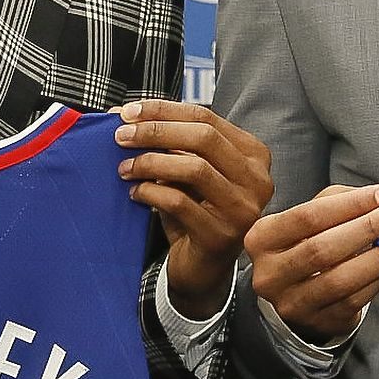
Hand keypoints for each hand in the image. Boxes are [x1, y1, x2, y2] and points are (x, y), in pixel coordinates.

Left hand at [115, 100, 272, 314]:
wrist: (202, 268)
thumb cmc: (195, 211)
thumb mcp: (187, 171)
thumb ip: (169, 142)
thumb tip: (124, 114)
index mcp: (253, 154)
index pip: (206, 117)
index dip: (164, 111)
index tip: (128, 112)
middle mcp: (257, 180)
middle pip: (204, 137)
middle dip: (156, 132)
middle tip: (121, 137)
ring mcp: (243, 210)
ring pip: (194, 168)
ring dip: (151, 163)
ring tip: (125, 168)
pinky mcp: (222, 236)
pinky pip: (180, 203)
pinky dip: (151, 193)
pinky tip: (136, 194)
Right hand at [246, 184, 378, 341]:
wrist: (297, 291)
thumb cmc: (306, 244)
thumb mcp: (310, 218)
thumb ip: (339, 201)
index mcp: (262, 238)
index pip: (307, 217)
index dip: (350, 204)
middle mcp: (270, 274)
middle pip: (321, 248)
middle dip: (367, 227)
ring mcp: (291, 303)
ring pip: (338, 280)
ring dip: (375, 258)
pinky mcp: (316, 322)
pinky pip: (351, 302)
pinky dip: (375, 281)